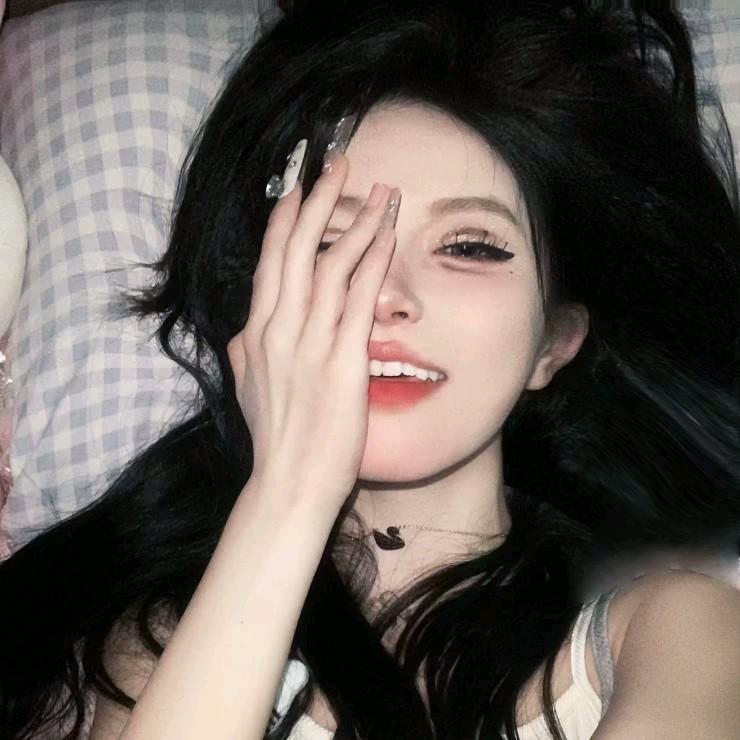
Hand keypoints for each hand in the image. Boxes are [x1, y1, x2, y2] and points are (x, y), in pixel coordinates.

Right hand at [227, 147, 399, 511]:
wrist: (288, 485)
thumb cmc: (275, 440)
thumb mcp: (247, 386)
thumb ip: (248, 351)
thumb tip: (248, 328)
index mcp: (255, 333)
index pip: (270, 261)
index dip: (285, 219)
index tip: (300, 186)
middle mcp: (278, 329)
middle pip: (297, 248)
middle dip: (318, 200)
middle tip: (338, 162)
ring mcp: (309, 344)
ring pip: (332, 265)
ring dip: (357, 223)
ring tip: (380, 191)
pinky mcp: (342, 362)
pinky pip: (359, 299)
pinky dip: (373, 262)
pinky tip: (389, 235)